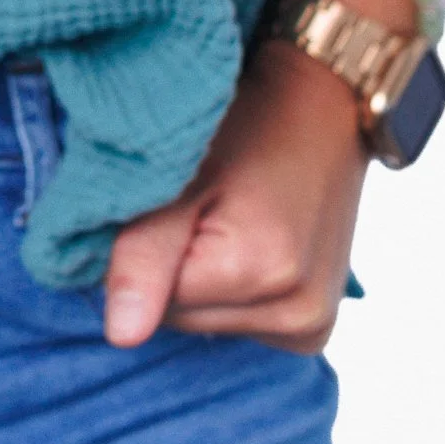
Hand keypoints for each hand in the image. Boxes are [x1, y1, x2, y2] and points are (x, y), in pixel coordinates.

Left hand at [101, 39, 367, 353]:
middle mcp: (296, 311)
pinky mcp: (317, 329)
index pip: (152, 300)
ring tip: (228, 219)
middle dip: (174, 269)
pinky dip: (235, 295)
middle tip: (199, 206)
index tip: (168, 203)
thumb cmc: (247, 122)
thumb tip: (121, 337)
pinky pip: (245, 329)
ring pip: (209, 326)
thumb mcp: (182, 174)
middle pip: (182, 319)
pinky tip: (249, 246)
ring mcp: (311, 324)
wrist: (323, 106)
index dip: (143, 250)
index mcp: (257, 269)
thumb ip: (144, 253)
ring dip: (204, 283)